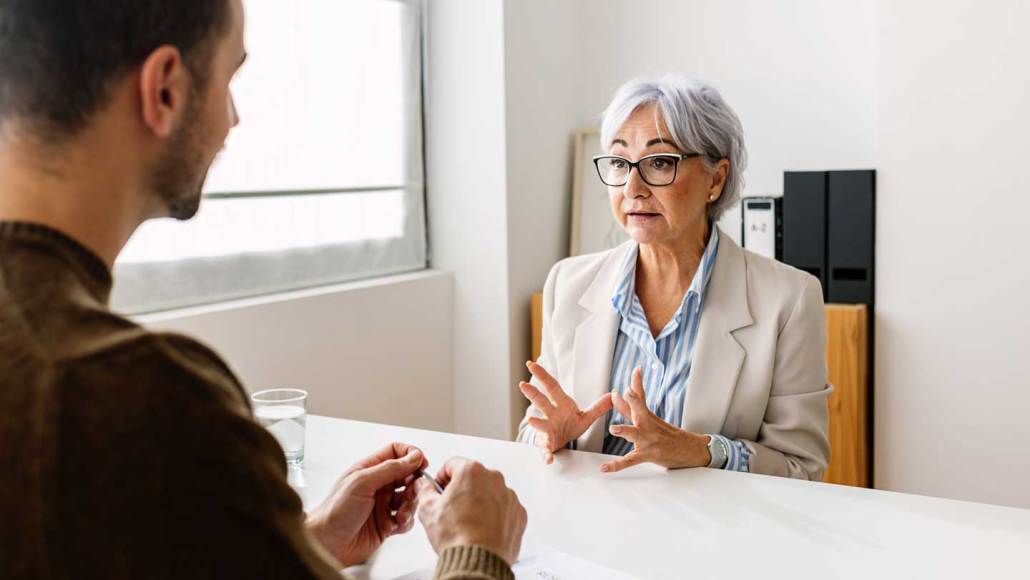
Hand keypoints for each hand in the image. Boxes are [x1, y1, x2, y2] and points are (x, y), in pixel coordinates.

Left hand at [306, 442, 427, 566]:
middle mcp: (377, 485)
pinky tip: (397, 523)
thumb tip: (413, 457)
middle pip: (406, 475)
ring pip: (409, 498)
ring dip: (410, 504)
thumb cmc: (335, 512)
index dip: (410, 455)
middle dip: (414, 482)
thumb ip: (390, 468)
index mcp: (369, 470)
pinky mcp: (386, 524)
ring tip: (401, 511)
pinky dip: (407, 520)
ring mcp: (382, 505)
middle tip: (413, 490)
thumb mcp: (362, 482)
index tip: (421, 463)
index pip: (396, 453)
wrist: (328, 544)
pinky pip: (406, 518)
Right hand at [415, 458, 526, 565]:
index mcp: (471, 472)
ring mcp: (509, 496)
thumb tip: (423, 485)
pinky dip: (495, 515)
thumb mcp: (428, 509)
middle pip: (473, 477)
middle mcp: (494, 479)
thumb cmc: (457, 536)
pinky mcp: (518, 514)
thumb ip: (424, 490)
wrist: (477, 562)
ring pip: (490, 492)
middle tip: (452, 508)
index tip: (440, 489)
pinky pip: (504, 508)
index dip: (442, 477)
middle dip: (462, 490)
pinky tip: (482, 529)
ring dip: (480, 502)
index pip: (452, 464)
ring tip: (468, 522)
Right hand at [518, 361, 612, 463]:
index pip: (551, 387)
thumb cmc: (569, 425)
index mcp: (560, 404)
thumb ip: (598, 407)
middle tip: (523, 384)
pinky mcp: (547, 445)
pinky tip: (548, 458)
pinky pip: (545, 449)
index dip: (542, 375)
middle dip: (533, 394)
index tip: (531, 364)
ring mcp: (547, 429)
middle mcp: (550, 415)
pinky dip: (546, 454)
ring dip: (536, 423)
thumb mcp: (585, 417)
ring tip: (531, 421)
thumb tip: (613, 396)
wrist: (561, 443)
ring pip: (540, 424)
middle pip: (541, 402)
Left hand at [600, 367, 711, 472]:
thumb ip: (630, 407)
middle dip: (634, 401)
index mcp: (648, 415)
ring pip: (636, 434)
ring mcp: (648, 440)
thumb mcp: (650, 418)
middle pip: (640, 410)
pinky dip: (617, 465)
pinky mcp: (647, 455)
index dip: (638, 383)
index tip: (636, 370)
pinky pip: (630, 461)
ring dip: (625, 430)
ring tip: (614, 429)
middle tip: (627, 392)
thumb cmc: (667, 434)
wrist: (689, 451)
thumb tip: (616, 393)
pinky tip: (605, 468)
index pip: (641, 396)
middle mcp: (648, 425)